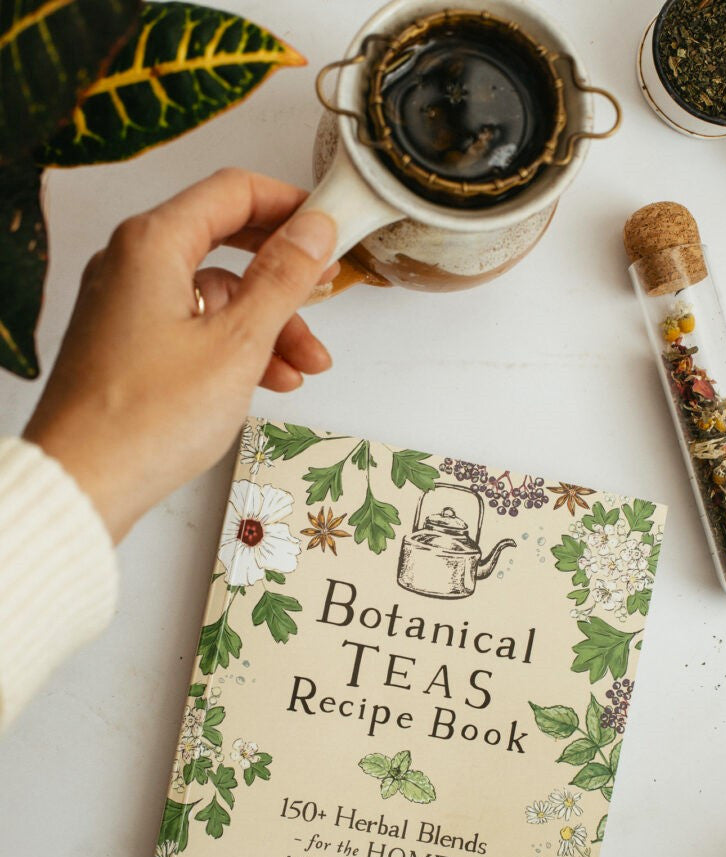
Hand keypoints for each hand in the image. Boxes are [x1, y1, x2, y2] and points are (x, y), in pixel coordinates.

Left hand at [24, 168, 337, 541]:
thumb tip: (313, 232)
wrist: (86, 483)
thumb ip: (282, 279)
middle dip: (284, 278)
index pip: (233, 192)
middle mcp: (131, 265)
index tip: (327, 227)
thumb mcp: (238, 342)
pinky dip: (234, 347)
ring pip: (214, 297)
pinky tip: (269, 379)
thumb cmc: (145, 419)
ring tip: (306, 365)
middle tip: (323, 293)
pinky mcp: (128, 346)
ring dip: (267, 326)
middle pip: (226, 246)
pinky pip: (194, 328)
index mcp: (152, 245)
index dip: (289, 205)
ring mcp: (127, 307)